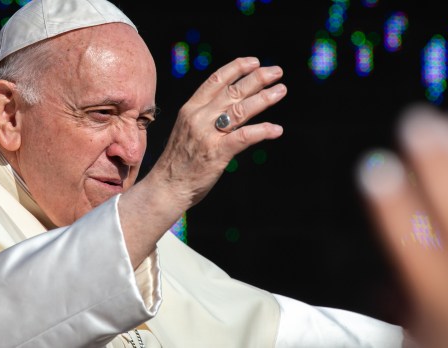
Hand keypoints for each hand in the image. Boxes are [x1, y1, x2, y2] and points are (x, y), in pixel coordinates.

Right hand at [151, 56, 285, 207]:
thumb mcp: (187, 130)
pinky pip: (245, 137)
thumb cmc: (179, 162)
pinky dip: (263, 131)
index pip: (216, 81)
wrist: (166, 187)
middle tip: (277, 71)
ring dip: (264, 98)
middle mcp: (199, 117)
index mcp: (191, 109)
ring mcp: (208, 134)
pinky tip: (276, 129)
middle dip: (257, 78)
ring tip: (281, 90)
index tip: (255, 61)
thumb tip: (229, 106)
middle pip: (233, 91)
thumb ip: (205, 116)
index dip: (237, 68)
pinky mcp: (217, 153)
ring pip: (241, 109)